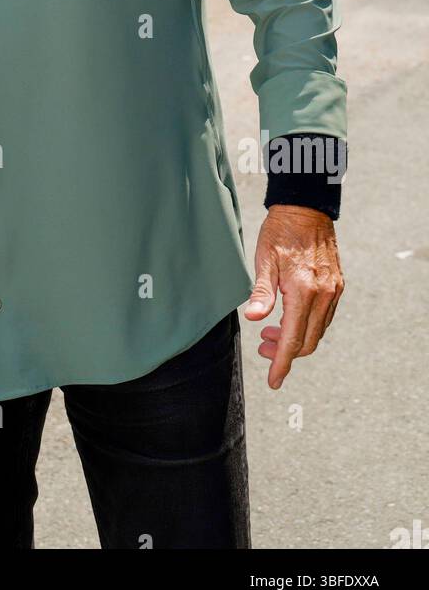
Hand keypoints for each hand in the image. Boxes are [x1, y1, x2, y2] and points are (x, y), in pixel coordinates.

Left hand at [243, 205, 344, 389]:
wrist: (306, 208)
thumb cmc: (280, 232)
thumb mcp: (264, 260)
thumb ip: (261, 292)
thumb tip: (253, 319)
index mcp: (303, 290)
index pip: (292, 339)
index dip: (281, 363)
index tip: (273, 381)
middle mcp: (323, 294)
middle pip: (307, 341)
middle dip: (284, 352)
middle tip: (261, 346)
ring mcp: (333, 291)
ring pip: (317, 332)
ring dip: (295, 339)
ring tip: (270, 333)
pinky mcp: (337, 285)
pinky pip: (324, 317)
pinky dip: (306, 325)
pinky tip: (288, 318)